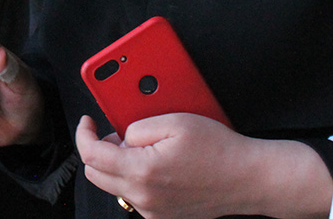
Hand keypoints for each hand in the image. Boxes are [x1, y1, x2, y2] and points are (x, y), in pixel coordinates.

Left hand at [75, 114, 331, 218]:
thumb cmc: (218, 149)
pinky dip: (134, 179)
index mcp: (142, 171)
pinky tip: (152, 164)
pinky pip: (134, 197)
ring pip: (114, 187)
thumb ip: (136, 128)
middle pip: (96, 175)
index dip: (84, 134)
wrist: (248, 178)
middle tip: (113, 133)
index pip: (92, 155)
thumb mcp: (173, 121)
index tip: (87, 122)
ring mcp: (153, 211)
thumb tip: (120, 138)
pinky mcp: (163, 217)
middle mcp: (144, 197)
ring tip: (138, 147)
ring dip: (116, 166)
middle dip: (97, 150)